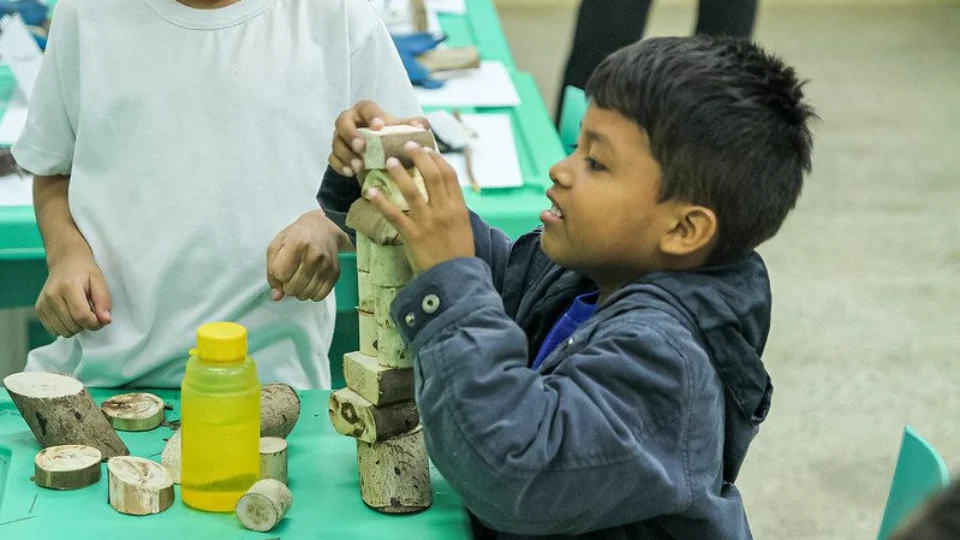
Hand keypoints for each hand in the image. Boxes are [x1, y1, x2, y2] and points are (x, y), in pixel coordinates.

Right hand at [36, 252, 111, 336]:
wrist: (65, 262)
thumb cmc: (84, 272)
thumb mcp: (99, 281)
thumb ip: (104, 301)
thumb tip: (105, 320)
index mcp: (68, 287)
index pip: (82, 316)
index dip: (95, 323)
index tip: (101, 319)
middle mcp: (52, 295)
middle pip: (73, 325)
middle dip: (86, 324)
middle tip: (90, 312)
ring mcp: (43, 303)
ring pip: (63, 331)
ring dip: (75, 327)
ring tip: (79, 312)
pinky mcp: (39, 309)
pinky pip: (54, 330)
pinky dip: (65, 326)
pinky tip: (69, 314)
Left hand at [267, 210, 350, 301]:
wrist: (323, 228)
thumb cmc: (296, 236)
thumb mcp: (277, 245)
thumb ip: (272, 270)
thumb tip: (276, 296)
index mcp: (297, 244)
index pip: (281, 275)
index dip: (278, 275)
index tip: (281, 269)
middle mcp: (314, 255)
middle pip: (293, 287)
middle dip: (287, 285)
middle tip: (291, 275)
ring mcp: (326, 265)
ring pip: (305, 294)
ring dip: (299, 291)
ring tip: (300, 279)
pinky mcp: (335, 273)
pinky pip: (319, 296)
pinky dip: (312, 294)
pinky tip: (310, 283)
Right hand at [330, 100, 428, 178]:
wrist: (376, 152)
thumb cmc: (388, 136)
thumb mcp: (400, 129)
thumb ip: (412, 126)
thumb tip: (422, 126)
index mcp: (366, 111)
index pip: (366, 107)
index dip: (371, 115)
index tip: (379, 126)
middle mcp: (349, 121)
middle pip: (343, 122)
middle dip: (351, 135)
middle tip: (362, 147)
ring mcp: (340, 137)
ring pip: (336, 143)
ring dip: (347, 155)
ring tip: (359, 166)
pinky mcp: (336, 153)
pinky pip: (332, 158)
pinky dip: (340, 166)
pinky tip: (350, 173)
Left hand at [366, 142, 473, 273]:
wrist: (455, 281)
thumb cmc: (458, 255)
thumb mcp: (463, 228)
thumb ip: (453, 209)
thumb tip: (443, 193)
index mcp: (458, 208)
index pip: (449, 175)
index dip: (437, 159)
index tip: (427, 150)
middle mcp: (444, 211)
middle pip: (432, 175)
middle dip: (419, 157)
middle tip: (407, 146)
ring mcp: (428, 223)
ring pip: (412, 190)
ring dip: (399, 173)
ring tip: (389, 162)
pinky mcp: (412, 236)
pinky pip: (394, 214)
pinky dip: (381, 202)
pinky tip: (371, 192)